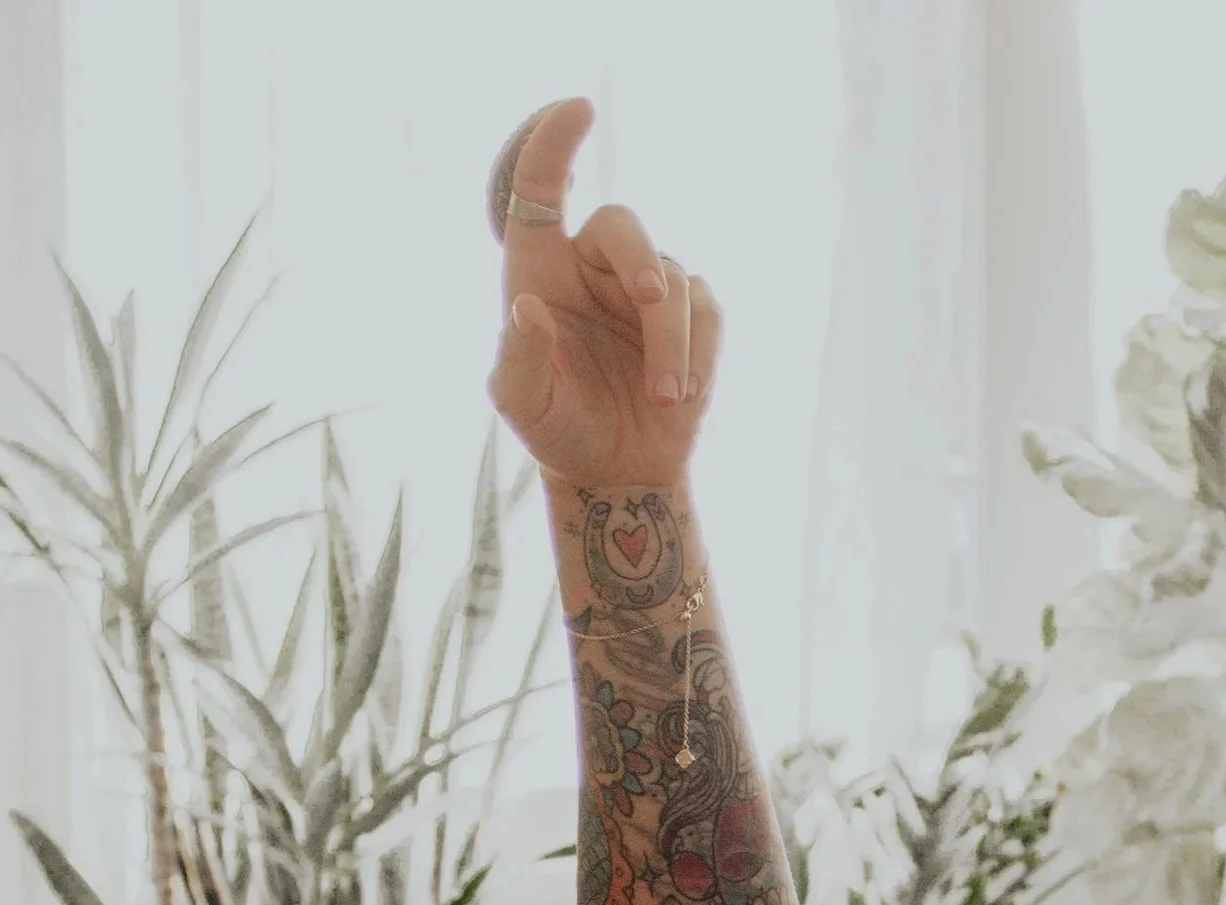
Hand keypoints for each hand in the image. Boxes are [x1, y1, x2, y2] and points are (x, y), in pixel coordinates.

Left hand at [485, 100, 721, 492]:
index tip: (579, 109)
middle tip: (651, 301)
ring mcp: (645, 288)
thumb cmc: (559, 430)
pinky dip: (698, 355)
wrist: (615, 473)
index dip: (554, 141)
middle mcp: (592, 265)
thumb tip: (526, 308)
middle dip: (640, 262)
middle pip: (623, 225)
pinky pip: (707, 312)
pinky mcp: (692, 316)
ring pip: (674, 282)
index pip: (539, 188)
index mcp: (541, 268)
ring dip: (671, 344)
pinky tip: (680, 397)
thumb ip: (517, 358)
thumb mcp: (524, 405)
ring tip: (662, 398)